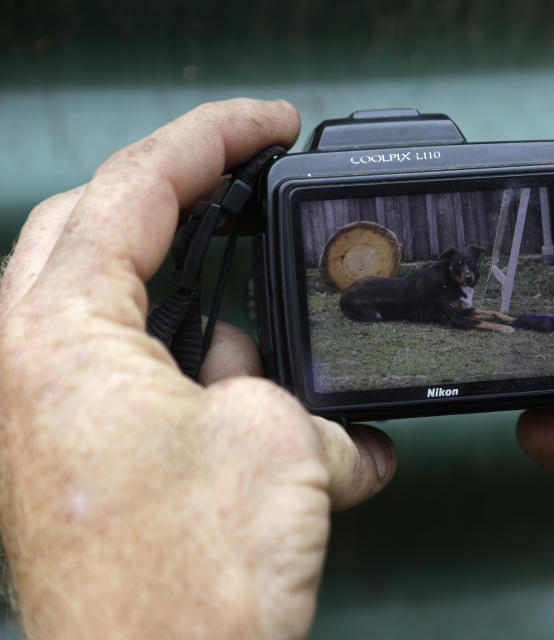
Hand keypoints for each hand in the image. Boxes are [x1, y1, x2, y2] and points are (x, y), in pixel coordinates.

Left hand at [0, 99, 396, 639]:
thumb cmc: (190, 585)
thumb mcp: (276, 439)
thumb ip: (276, 384)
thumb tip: (270, 389)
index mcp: (60, 338)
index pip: (134, 188)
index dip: (212, 138)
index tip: (268, 122)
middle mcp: (29, 371)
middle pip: (91, 228)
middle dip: (173, 195)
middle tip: (238, 178)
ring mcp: (44, 418)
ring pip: (115, 308)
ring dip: (195, 303)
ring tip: (264, 324)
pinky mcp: (72, 462)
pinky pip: (131, 376)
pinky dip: (194, 369)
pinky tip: (255, 402)